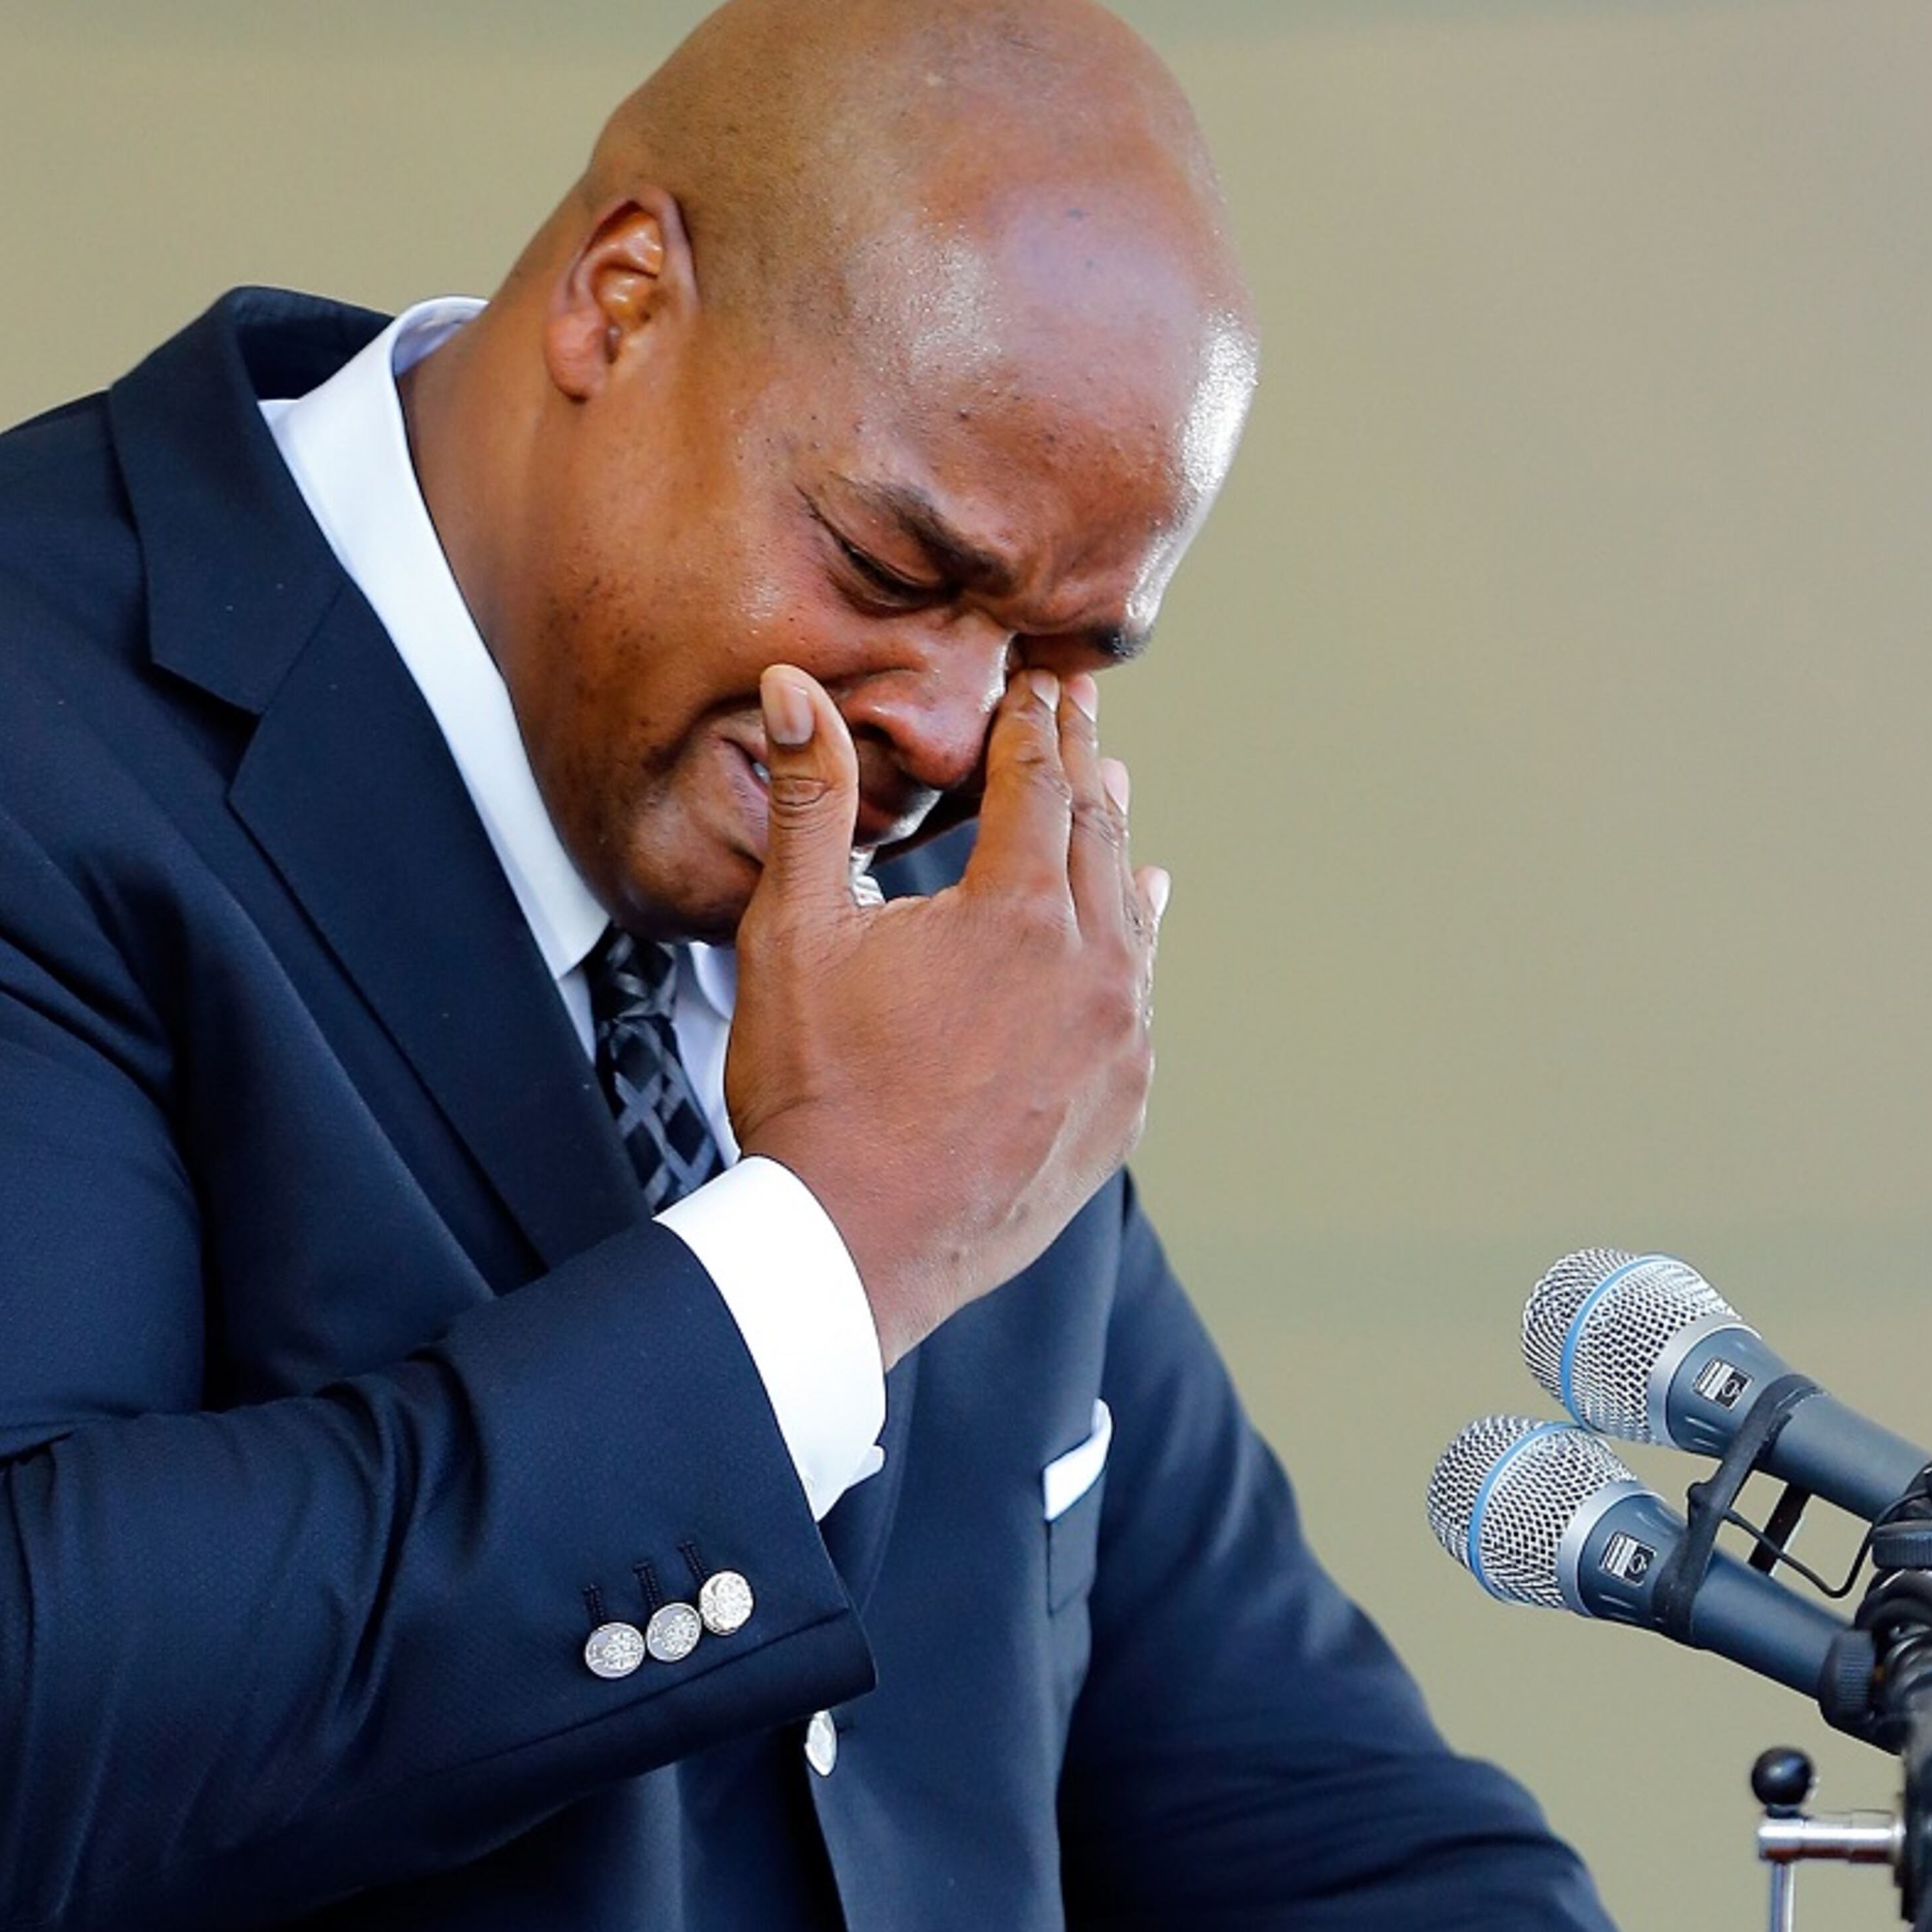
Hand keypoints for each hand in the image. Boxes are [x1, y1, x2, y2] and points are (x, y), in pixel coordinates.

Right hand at [724, 662, 1169, 1366]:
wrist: (855, 1246)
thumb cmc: (814, 1093)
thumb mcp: (794, 933)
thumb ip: (810, 801)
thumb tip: (794, 688)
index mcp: (1015, 912)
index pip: (1037, 784)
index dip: (1035, 725)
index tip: (1039, 686)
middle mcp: (1089, 969)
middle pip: (1097, 838)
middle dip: (1082, 768)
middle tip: (1080, 715)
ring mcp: (1115, 1045)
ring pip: (1130, 920)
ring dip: (1116, 851)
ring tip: (1112, 801)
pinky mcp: (1119, 1108)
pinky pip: (1138, 1005)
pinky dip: (1131, 950)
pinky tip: (1136, 929)